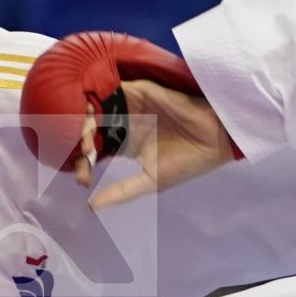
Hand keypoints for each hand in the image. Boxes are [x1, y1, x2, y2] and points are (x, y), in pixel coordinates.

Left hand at [72, 80, 237, 208]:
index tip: (82, 179)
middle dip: (80, 140)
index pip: (95, 150)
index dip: (83, 162)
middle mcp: (125, 123)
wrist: (215, 138)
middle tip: (83, 153)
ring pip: (98, 108)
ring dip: (87, 119)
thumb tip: (91, 207)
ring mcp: (131, 106)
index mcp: (126, 144)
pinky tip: (92, 111)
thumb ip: (121, 191)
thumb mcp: (151, 181)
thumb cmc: (187, 161)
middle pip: (91, 127)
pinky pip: (113, 90)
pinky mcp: (140, 91)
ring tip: (86, 135)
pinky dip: (100, 98)